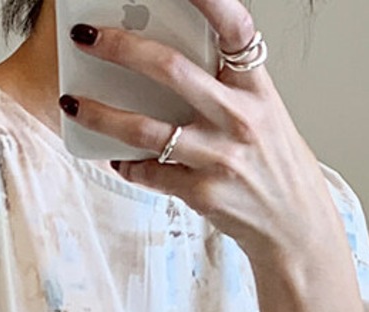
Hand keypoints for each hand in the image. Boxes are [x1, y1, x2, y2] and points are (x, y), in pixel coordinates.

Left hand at [64, 0, 340, 268]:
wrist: (295, 227)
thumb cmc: (273, 166)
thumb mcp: (264, 115)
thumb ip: (226, 88)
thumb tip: (168, 65)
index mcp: (256, 88)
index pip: (234, 28)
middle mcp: (239, 117)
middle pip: (170, 69)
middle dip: (120, 48)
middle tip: (86, 37)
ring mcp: (220, 157)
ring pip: (145, 129)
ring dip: (100, 114)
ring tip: (72, 104)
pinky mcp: (203, 193)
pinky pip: (149, 173)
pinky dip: (127, 165)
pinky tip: (117, 160)